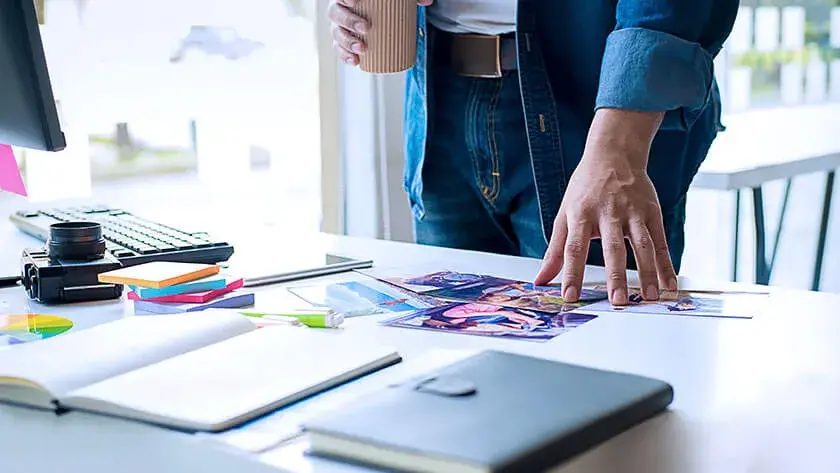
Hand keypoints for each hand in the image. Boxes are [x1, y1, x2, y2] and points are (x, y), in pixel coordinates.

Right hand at [328, 0, 433, 65]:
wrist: (376, 13)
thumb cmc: (382, 2)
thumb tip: (427, 1)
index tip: (356, 1)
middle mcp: (340, 10)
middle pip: (336, 14)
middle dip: (349, 22)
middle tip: (366, 28)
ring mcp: (340, 27)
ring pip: (337, 34)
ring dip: (348, 42)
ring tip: (362, 49)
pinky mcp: (343, 42)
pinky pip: (339, 50)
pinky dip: (345, 56)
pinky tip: (355, 61)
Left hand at [534, 109, 677, 305]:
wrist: (615, 153)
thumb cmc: (585, 189)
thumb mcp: (565, 214)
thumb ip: (555, 250)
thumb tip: (540, 280)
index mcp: (581, 214)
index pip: (574, 249)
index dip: (571, 274)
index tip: (570, 296)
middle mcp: (608, 213)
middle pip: (612, 248)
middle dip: (616, 277)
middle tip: (618, 302)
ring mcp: (633, 212)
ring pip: (642, 245)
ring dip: (648, 272)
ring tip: (650, 297)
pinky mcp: (652, 212)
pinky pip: (661, 241)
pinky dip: (667, 264)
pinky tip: (670, 283)